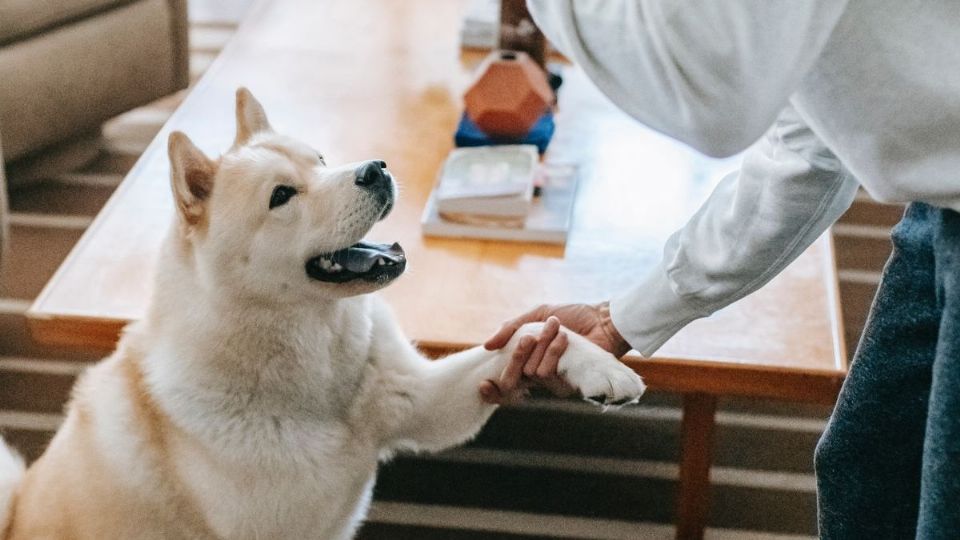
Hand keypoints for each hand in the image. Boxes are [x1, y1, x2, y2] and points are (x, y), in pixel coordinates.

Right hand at [478, 302, 631, 403]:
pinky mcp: (569, 385)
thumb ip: (510, 328)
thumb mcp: (536, 315)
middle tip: (526, 338)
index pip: (503, 385)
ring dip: (542, 347)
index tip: (483, 384)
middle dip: (515, 358)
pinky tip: (564, 338)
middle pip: (511, 382)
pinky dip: (553, 352)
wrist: (602, 318)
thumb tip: (487, 346)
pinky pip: (548, 374)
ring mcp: (553, 383)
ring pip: (531, 373)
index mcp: (527, 362)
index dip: (491, 391)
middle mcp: (537, 377)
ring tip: (556, 328)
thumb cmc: (572, 316)